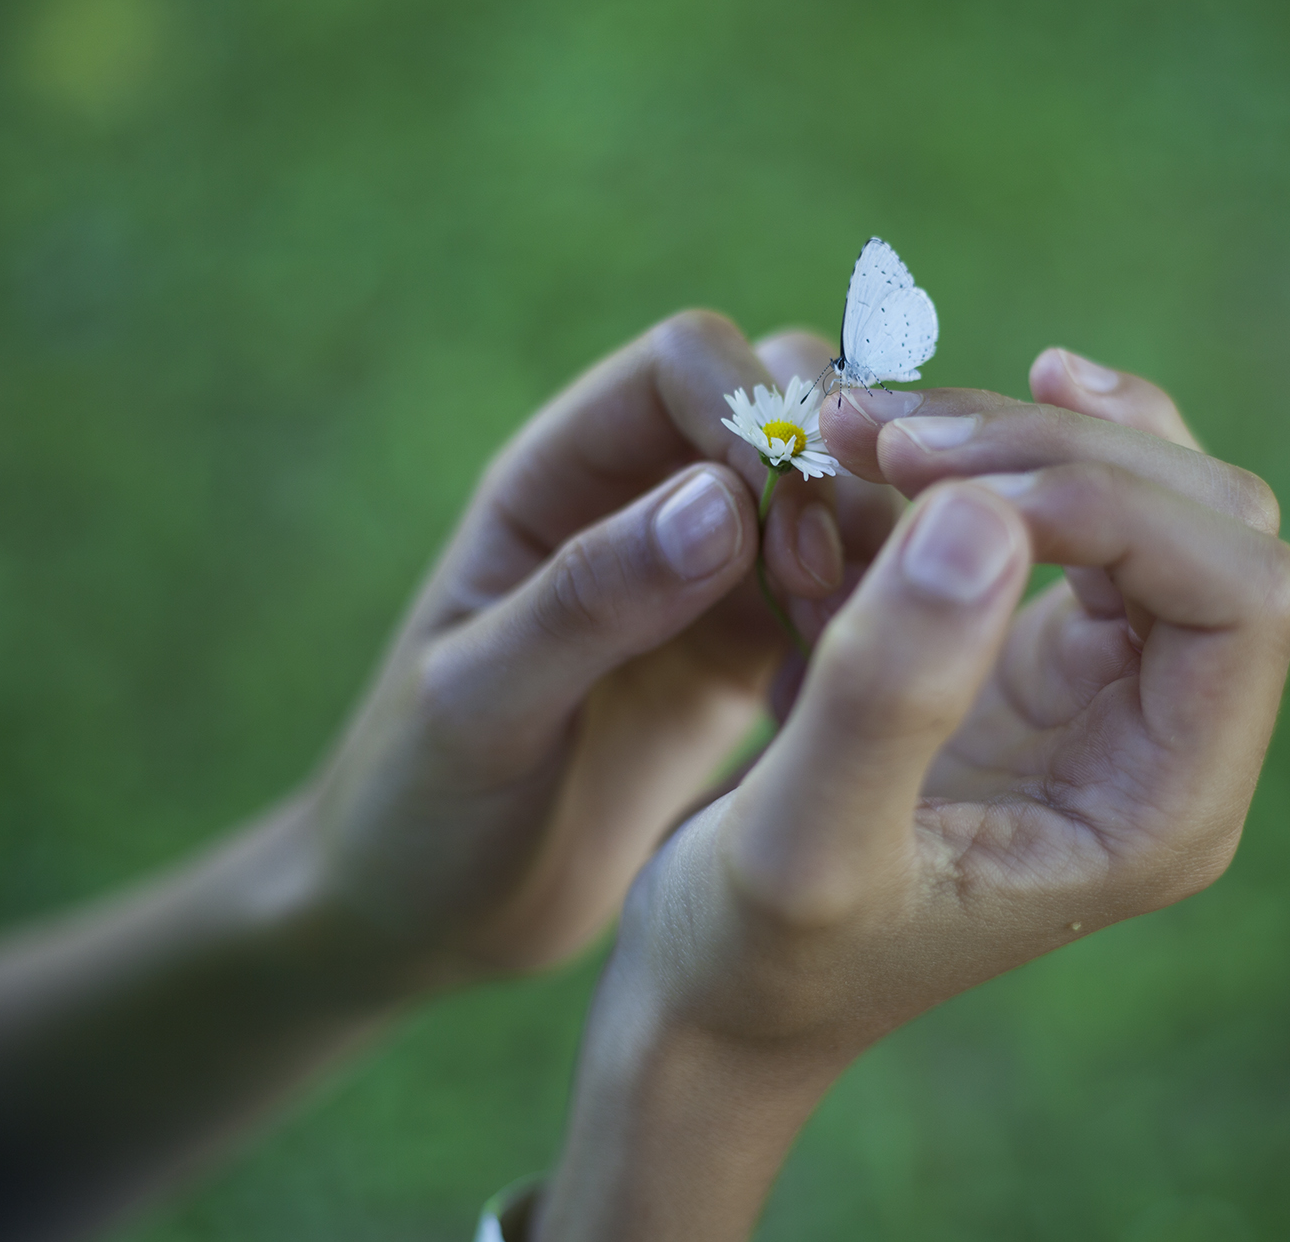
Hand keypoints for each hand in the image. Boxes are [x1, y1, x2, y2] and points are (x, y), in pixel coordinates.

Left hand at [300, 312, 897, 984]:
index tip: (785, 519)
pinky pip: (845, 594)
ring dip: (866, 544)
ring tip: (854, 646)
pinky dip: (875, 619)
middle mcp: (640, 501)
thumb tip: (723, 501)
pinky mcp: (749, 652)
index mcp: (554, 478)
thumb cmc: (415, 811)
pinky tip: (860, 695)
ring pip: (832, 494)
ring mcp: (704, 576)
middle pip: (786, 401)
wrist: (424, 923)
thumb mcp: (478, 707)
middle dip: (832, 469)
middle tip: (829, 586)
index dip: (754, 409)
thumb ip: (589, 599)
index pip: (684, 364)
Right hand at [534, 351, 1289, 1240]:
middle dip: (1059, 449)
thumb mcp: (800, 842)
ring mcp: (1114, 696)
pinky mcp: (1047, 662)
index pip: (1238, 595)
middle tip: (885, 433)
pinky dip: (1013, 453)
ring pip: (1156, 497)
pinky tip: (944, 434)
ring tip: (875, 424)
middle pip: (1212, 523)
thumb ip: (892, 694)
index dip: (1108, 503)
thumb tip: (985, 515)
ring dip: (1027, 434)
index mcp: (1160, 809)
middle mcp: (1166, 745)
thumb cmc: (754, 953)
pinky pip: (1085, 517)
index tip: (930, 483)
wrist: (721, 995)